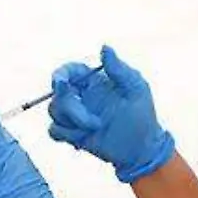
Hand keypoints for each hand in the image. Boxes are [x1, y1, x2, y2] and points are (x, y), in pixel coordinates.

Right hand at [47, 47, 176, 183]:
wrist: (140, 150)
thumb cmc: (143, 117)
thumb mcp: (136, 89)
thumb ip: (119, 69)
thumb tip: (104, 47)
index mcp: (95, 82)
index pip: (70, 71)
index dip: (60, 75)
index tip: (61, 84)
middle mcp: (82, 96)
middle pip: (58, 94)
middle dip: (71, 108)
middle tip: (94, 122)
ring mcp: (76, 115)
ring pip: (54, 111)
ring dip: (71, 122)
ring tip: (94, 129)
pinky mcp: (72, 134)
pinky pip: (54, 130)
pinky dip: (65, 134)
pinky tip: (83, 140)